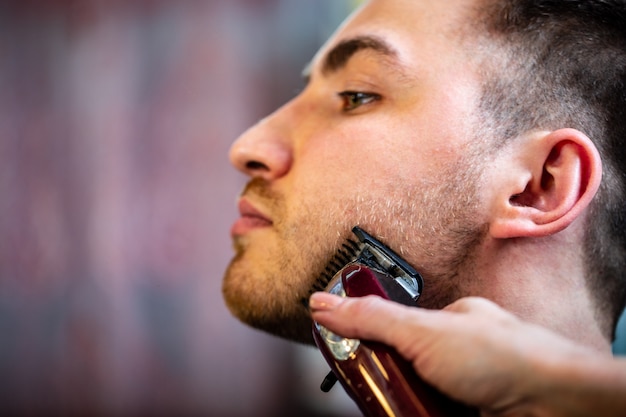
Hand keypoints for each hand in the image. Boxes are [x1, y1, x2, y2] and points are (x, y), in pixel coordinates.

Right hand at [309, 293, 625, 416]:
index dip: (366, 340)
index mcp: (448, 321)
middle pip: (404, 366)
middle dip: (385, 380)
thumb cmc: (505, 357)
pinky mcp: (471, 412)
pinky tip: (415, 413)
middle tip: (372, 392)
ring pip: (419, 395)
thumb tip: (326, 303)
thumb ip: (373, 318)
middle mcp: (458, 353)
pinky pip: (432, 412)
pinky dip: (417, 413)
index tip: (343, 354)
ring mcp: (467, 386)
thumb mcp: (423, 332)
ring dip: (402, 402)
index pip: (393, 325)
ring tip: (398, 406)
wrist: (556, 403)